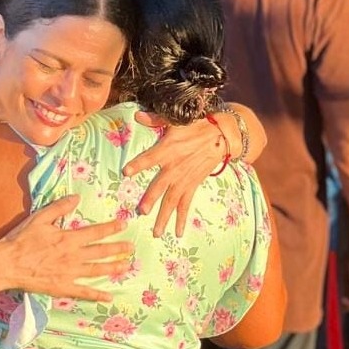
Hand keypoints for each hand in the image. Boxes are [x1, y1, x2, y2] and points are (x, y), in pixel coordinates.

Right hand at [2, 195, 133, 302]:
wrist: (8, 263)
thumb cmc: (22, 239)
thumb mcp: (40, 218)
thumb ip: (59, 207)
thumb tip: (76, 197)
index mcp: (69, 238)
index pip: (95, 232)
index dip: (111, 228)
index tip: (123, 225)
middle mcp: (73, 256)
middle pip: (101, 252)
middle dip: (118, 249)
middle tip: (131, 248)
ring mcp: (70, 273)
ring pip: (96, 270)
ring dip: (113, 268)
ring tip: (126, 266)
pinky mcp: (63, 287)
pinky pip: (84, 292)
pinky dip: (97, 295)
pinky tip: (109, 296)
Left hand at [122, 112, 224, 236]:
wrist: (222, 135)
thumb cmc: (197, 125)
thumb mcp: (176, 120)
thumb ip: (156, 120)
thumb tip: (137, 115)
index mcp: (168, 149)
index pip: (150, 158)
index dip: (138, 164)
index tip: (126, 172)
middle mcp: (175, 167)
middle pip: (160, 185)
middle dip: (151, 198)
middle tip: (141, 211)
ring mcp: (184, 179)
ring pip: (172, 200)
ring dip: (164, 216)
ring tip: (156, 233)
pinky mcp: (193, 185)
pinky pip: (186, 204)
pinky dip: (181, 219)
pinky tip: (176, 233)